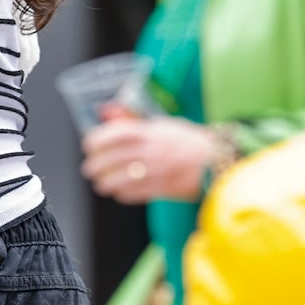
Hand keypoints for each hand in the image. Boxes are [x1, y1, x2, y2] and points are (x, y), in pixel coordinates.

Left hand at [81, 115, 214, 203]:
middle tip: (89, 168)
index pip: (116, 134)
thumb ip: (133, 120)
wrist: (217, 161)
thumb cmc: (187, 140)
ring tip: (100, 183)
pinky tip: (118, 191)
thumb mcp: (161, 124)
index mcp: (151, 132)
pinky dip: (122, 194)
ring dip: (105, 183)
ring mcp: (157, 171)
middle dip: (95, 165)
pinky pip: (135, 194)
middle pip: (113, 159)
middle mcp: (152, 151)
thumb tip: (105, 111)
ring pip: (120, 180)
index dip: (97, 139)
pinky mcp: (163, 189)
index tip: (88, 145)